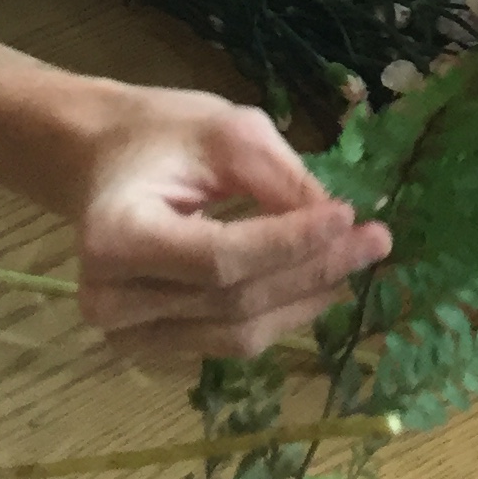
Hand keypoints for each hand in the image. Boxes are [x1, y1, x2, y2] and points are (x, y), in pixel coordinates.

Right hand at [57, 86, 391, 368]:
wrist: (102, 162)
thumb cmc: (161, 136)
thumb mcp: (225, 130)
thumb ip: (279, 179)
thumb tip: (339, 222)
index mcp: (117, 237)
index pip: (220, 258)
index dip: (290, 244)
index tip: (349, 216)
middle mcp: (111, 300)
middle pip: (234, 301)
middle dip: (312, 271)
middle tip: (375, 241)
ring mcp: (126, 334)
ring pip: (236, 333)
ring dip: (304, 301)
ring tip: (354, 262)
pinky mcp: (148, 347)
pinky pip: (226, 341)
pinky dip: (279, 315)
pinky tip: (316, 284)